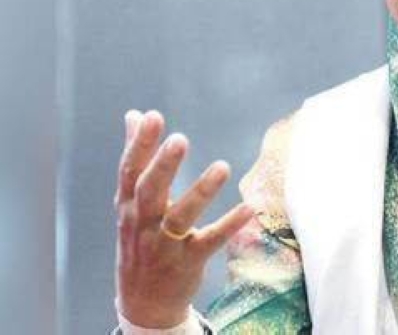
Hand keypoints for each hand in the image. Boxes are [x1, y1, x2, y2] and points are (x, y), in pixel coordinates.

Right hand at [114, 110, 254, 327]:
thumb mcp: (130, 202)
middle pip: (150, 191)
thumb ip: (137, 157)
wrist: (142, 301)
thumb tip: (133, 115)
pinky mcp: (188, 262)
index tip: (151, 116)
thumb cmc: (139, 239)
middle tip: (180, 138)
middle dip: (163, 166)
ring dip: (201, 192)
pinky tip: (249, 207)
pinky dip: (229, 225)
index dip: (140, 144)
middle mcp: (142, 224)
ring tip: (223, 167)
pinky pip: (210, 242)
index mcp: (128, 205)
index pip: (130, 171)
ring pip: (181, 217)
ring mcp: (164, 245)